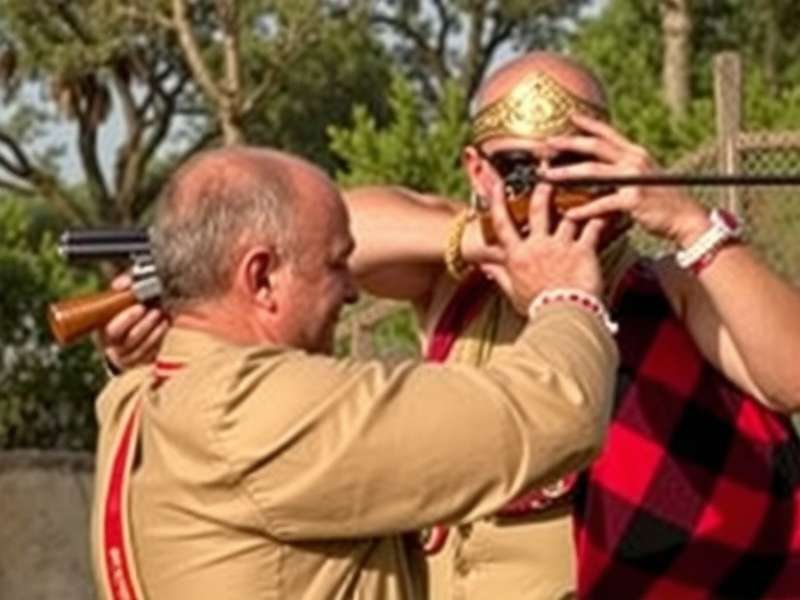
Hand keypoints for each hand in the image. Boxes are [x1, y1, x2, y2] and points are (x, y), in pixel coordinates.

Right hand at [98, 273, 168, 370]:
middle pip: (130, 341)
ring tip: (164, 318)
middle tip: (156, 311)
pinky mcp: (141, 362)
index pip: (113, 330)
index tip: (140, 307)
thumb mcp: (116, 301)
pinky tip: (165, 326)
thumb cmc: (120, 314)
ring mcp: (127, 358)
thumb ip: (119, 290)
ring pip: (143, 349)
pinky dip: (160, 340)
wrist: (124, 335)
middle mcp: (113, 349)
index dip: (127, 319)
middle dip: (145, 325)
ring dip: (156, 333)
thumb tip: (123, 284)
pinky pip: (152, 355)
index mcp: (103, 334)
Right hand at [479, 178, 604, 315]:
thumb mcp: (513, 293)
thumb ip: (500, 276)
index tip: (496, 183)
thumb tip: (485, 267)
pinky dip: (602, 217)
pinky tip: (609, 209)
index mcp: (518, 255)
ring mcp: (561, 246)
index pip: (503, 223)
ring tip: (585, 188)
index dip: (498, 201)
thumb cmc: (538, 308)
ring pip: (568, 214)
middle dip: (543, 190)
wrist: (562, 317)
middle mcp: (537, 245)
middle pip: (539, 209)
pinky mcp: (583, 250)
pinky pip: (593, 227)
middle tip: (548, 176)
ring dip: (577, 200)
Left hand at [542, 113, 710, 247]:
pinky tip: (569, 214)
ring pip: (593, 172)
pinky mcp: (633, 200)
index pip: (608, 133)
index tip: (569, 116)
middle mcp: (634, 160)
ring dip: (566, 173)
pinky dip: (584, 210)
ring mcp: (634, 179)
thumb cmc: (661, 201)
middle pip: (595, 147)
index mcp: (635, 153)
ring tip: (546, 176)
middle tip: (546, 144)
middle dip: (568, 143)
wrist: (686, 218)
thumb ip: (622, 170)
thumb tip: (598, 169)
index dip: (588, 123)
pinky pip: (602, 203)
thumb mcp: (643, 178)